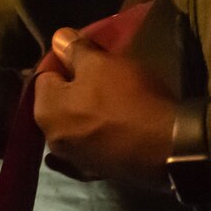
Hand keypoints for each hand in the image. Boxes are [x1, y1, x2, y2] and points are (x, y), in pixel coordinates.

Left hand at [32, 28, 175, 187]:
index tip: (87, 52)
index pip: (45, 73)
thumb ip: (74, 50)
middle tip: (101, 72)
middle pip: (59, 101)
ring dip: (85, 111)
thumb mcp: (100, 63)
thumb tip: (57, 38)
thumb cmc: (126, 99)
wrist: (166, 147)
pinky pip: (90, 146)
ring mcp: (75, 160)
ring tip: (110, 97)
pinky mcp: (98, 173)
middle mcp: (52, 140)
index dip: (65, 58)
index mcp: (44, 111)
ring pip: (74, 125)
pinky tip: (100, 130)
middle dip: (75, 86)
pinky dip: (94, 136)